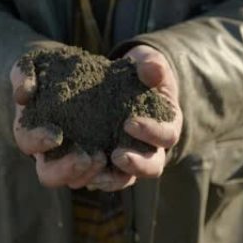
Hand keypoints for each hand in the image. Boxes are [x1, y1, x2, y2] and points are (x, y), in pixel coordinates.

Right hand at [11, 62, 106, 188]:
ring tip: (106, 157)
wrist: (81, 74)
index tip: (56, 135)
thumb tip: (22, 95)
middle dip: (67, 170)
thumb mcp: (36, 63)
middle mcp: (51, 153)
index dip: (38, 142)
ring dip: (91, 174)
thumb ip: (24, 74)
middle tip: (87, 157)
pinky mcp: (101, 160)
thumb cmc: (51, 69)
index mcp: (32, 132)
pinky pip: (107, 178)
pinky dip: (114, 175)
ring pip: (78, 181)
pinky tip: (124, 162)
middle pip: (49, 176)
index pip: (27, 143)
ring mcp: (75, 160)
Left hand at [87, 45, 182, 190]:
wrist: (123, 82)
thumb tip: (152, 69)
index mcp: (167, 125)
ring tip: (92, 172)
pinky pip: (102, 177)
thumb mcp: (149, 64)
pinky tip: (75, 171)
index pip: (167, 136)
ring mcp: (130, 158)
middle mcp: (152, 149)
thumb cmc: (140, 74)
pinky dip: (90, 177)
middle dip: (136, 164)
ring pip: (126, 179)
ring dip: (110, 178)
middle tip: (116, 155)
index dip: (152, 133)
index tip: (129, 123)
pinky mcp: (107, 162)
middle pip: (153, 167)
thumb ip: (152, 66)